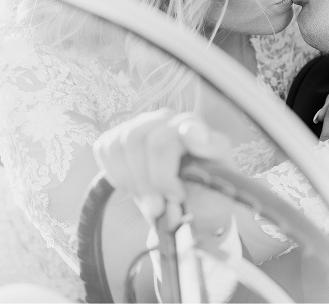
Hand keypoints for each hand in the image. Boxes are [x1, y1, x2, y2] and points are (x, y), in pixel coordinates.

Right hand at [93, 108, 234, 238]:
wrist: (191, 208)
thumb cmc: (208, 194)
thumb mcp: (223, 178)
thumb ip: (212, 151)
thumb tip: (191, 132)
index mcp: (193, 126)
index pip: (171, 133)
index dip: (165, 169)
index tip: (176, 196)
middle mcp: (166, 119)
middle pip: (141, 141)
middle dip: (148, 181)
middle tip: (160, 207)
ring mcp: (142, 125)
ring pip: (120, 144)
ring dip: (132, 180)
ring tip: (149, 201)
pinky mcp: (121, 137)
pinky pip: (105, 148)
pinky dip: (116, 175)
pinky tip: (133, 187)